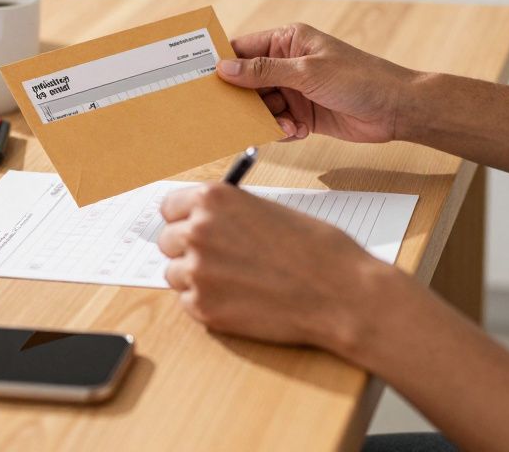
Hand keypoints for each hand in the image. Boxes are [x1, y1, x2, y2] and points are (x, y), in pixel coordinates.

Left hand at [157, 183, 387, 351]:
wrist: (340, 293)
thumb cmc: (317, 250)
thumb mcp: (269, 211)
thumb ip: (230, 214)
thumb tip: (206, 222)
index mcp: (213, 199)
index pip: (169, 206)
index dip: (183, 218)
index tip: (190, 226)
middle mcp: (197, 231)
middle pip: (167, 240)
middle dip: (188, 249)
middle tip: (216, 259)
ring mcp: (197, 272)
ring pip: (175, 273)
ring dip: (197, 278)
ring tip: (235, 281)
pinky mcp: (203, 308)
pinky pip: (189, 303)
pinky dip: (208, 303)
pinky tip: (240, 300)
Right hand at [219, 23, 417, 142]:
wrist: (396, 109)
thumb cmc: (361, 79)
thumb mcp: (307, 72)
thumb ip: (264, 72)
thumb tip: (226, 69)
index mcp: (287, 40)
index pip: (243, 49)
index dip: (222, 64)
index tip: (202, 80)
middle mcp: (288, 64)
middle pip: (247, 82)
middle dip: (243, 99)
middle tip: (232, 113)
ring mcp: (295, 90)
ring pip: (261, 106)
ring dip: (266, 118)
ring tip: (283, 123)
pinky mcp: (303, 114)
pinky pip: (277, 124)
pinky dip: (281, 130)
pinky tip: (297, 130)